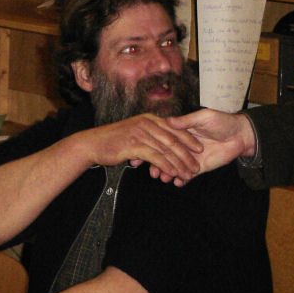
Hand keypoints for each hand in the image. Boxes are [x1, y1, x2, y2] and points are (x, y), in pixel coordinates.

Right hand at [77, 113, 203, 184]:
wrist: (93, 143)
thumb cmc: (112, 139)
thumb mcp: (134, 131)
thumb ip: (150, 134)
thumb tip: (163, 142)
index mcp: (149, 119)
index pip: (175, 128)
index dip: (189, 139)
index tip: (200, 149)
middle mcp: (147, 123)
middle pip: (174, 139)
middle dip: (187, 154)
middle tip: (196, 166)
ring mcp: (141, 133)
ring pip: (167, 149)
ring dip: (179, 163)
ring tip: (188, 173)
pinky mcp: (134, 145)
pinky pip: (155, 157)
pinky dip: (166, 166)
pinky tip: (172, 174)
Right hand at [145, 109, 255, 180]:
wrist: (241, 135)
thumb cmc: (223, 121)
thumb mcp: (204, 117)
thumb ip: (186, 121)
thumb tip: (167, 120)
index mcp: (181, 132)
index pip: (164, 141)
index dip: (154, 147)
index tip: (143, 153)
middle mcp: (183, 146)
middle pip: (166, 156)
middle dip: (158, 164)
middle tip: (152, 171)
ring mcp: (190, 158)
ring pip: (175, 167)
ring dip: (168, 173)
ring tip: (164, 178)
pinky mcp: (200, 167)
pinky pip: (188, 176)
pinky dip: (181, 180)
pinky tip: (178, 182)